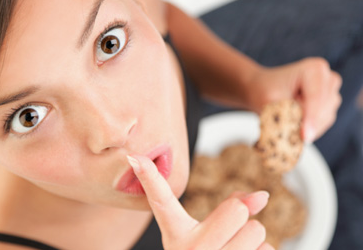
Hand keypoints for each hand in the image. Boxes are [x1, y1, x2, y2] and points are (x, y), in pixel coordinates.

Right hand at [127, 155, 273, 249]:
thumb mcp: (202, 235)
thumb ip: (226, 208)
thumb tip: (261, 196)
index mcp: (177, 236)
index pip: (161, 200)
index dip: (149, 177)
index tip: (135, 157)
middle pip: (237, 210)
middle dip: (242, 216)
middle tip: (229, 232)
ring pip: (257, 231)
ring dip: (254, 239)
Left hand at [247, 57, 341, 142]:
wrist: (262, 87)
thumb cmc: (264, 90)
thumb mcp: (270, 101)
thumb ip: (288, 115)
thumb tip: (302, 136)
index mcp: (313, 69)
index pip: (316, 97)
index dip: (311, 118)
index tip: (305, 136)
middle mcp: (327, 78)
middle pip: (324, 108)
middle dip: (308, 123)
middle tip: (286, 128)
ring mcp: (331, 91)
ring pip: (326, 117)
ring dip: (308, 126)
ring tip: (287, 121)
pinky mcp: (329, 104)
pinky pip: (324, 123)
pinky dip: (310, 128)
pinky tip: (295, 125)